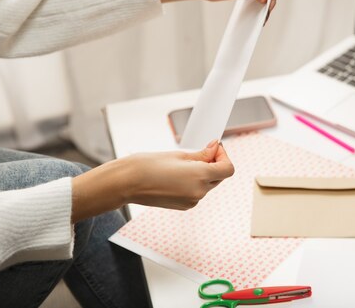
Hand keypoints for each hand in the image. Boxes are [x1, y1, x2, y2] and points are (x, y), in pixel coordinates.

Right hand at [71, 140, 233, 221]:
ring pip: (208, 185)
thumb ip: (202, 154)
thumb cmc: (148, 165)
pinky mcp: (183, 206)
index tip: (214, 148)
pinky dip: (194, 182)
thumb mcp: (179, 155)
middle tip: (200, 151)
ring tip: (183, 164)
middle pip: (219, 177)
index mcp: (199, 177)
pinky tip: (178, 175)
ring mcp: (191, 201)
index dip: (224, 156)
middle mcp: (198, 192)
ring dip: (203, 173)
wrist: (127, 183)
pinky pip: (196, 192)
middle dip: (214, 163)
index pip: (227, 169)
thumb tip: (216, 148)